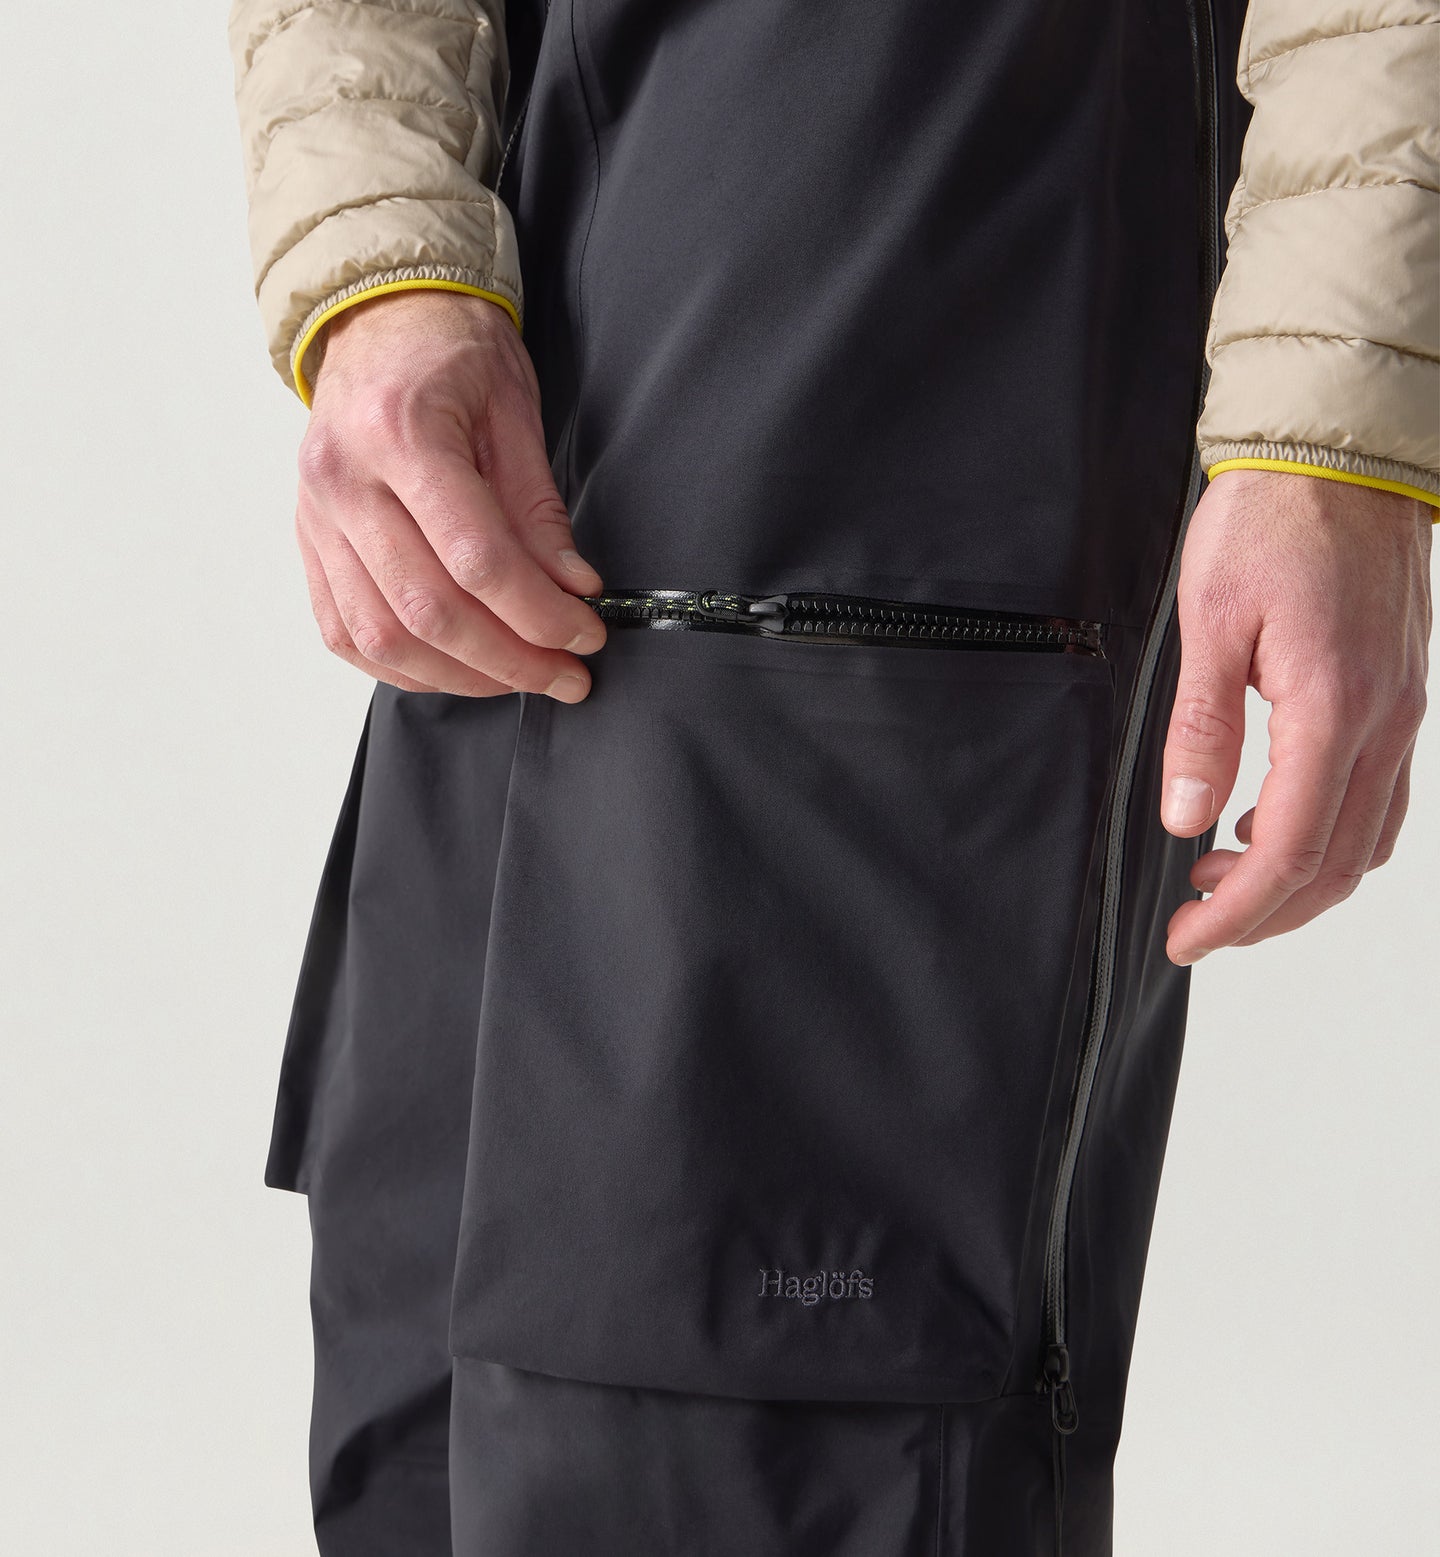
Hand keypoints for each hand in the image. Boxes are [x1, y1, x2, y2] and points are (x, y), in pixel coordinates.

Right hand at [293, 289, 605, 698]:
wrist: (379, 317)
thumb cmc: (450, 352)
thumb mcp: (514, 412)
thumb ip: (538, 511)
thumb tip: (573, 592)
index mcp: (398, 433)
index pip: (476, 560)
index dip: (539, 614)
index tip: (585, 637)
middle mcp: (342, 480)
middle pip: (428, 611)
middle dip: (510, 660)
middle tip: (566, 675)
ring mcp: (316, 516)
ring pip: (382, 637)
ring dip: (460, 676)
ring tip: (519, 679)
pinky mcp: (309, 541)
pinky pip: (345, 632)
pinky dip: (404, 667)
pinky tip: (457, 670)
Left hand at [1160, 470, 1432, 964]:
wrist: (1341, 454)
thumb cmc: (1272, 521)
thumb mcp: (1211, 622)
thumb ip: (1200, 729)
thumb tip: (1186, 817)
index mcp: (1335, 708)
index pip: (1292, 851)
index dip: (1238, 912)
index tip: (1189, 938)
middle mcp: (1386, 721)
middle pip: (1338, 864)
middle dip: (1266, 913)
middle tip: (1199, 927)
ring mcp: (1403, 711)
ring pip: (1367, 839)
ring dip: (1300, 880)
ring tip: (1221, 880)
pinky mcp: (1400, 695)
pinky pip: (1379, 796)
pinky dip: (1329, 834)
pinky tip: (1270, 820)